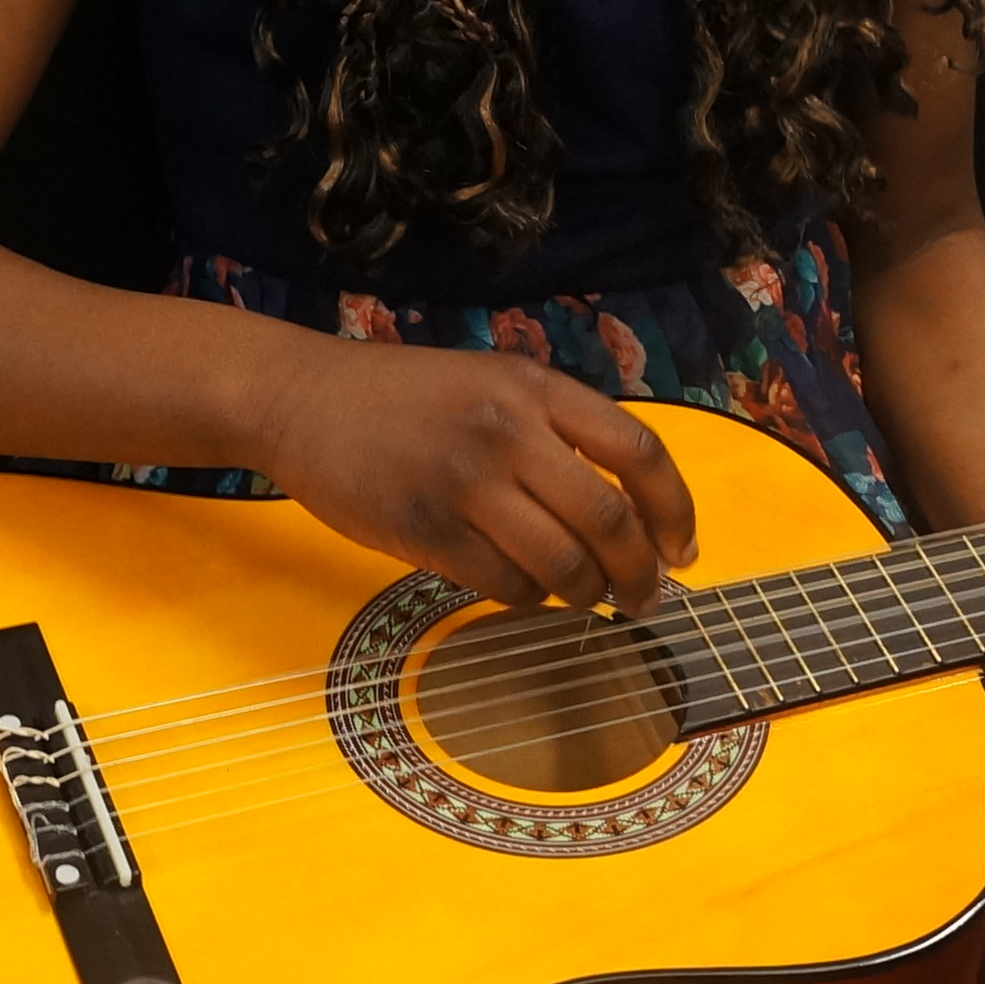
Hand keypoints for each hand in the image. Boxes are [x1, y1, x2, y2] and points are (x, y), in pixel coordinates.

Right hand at [251, 340, 701, 617]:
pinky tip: (523, 591)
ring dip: (587, 594)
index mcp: (535, 388)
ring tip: (585, 598)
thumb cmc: (404, 397)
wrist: (301, 399)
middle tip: (645, 599)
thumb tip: (633, 513)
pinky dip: (528, 600)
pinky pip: (505, 587)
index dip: (676, 511)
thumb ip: (557, 431)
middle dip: (641, 574)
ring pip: (563, 564)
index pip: (639, 452)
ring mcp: (466, 483)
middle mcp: (508, 431)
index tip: (683, 550)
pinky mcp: (427, 531)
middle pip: (610, 520)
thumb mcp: (492, 383)